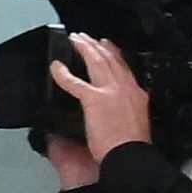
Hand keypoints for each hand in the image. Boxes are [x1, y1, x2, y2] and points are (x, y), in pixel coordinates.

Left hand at [55, 35, 156, 166]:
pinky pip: (74, 82)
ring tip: (75, 40)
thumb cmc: (131, 146)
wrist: (129, 155)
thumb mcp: (136, 122)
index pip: (125, 68)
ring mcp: (110, 92)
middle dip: (97, 46)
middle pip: (110, 59)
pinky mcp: (94, 100)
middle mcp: (125, 88)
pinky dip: (63, 73)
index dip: (115, 54)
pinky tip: (55, 67)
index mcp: (136, 94)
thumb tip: (118, 112)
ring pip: (96, 62)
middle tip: (87, 37)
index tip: (108, 46)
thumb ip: (127, 111)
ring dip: (85, 48)